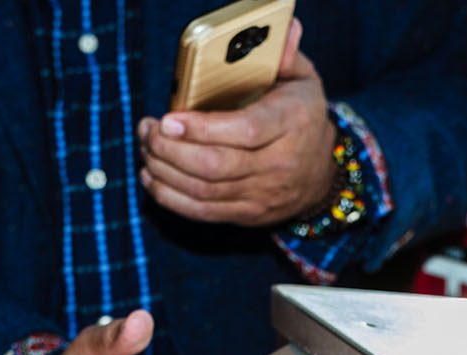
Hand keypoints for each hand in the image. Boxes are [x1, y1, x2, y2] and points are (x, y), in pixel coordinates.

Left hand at [137, 20, 335, 226]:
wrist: (321, 173)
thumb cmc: (302, 116)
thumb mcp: (302, 80)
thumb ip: (285, 55)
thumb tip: (284, 27)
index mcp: (292, 123)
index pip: (245, 131)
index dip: (202, 128)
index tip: (169, 118)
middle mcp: (279, 164)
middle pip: (216, 166)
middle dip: (171, 149)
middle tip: (148, 130)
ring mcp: (263, 194)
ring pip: (204, 191)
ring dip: (164, 171)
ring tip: (146, 147)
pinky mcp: (248, 215)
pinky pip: (203, 212)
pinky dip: (170, 197)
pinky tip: (152, 177)